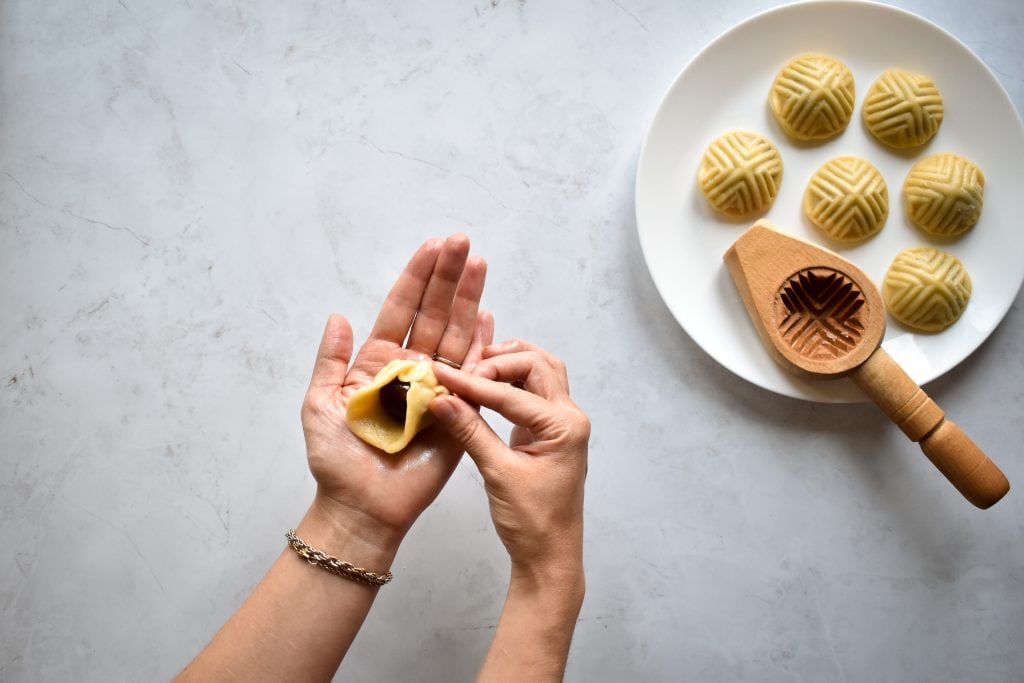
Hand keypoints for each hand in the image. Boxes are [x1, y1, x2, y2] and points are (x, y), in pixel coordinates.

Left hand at [301, 234, 491, 551]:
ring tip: (479, 264)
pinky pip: (473, 376)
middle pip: (433, 314)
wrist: (361, 507)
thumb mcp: (318, 404)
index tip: (433, 246)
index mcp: (378, 363)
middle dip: (447, 277)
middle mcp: (411, 369)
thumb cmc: (337, 460)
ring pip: (455, 336)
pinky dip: (482, 346)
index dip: (416, 278)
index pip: (401, 310)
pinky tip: (489, 315)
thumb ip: (330, 361)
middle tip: (462, 241)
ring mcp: (437, 388)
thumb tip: (338, 316)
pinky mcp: (458, 413)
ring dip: (468, 300)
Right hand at [429, 339, 588, 578]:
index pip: (513, 393)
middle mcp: (570, 417)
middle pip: (538, 366)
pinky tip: (485, 386)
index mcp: (565, 426)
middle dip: (499, 362)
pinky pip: (534, 393)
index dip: (474, 384)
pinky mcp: (548, 432)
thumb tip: (440, 398)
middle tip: (463, 372)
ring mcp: (562, 423)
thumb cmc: (531, 521)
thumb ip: (470, 431)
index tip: (442, 376)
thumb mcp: (498, 472)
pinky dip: (511, 382)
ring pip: (540, 373)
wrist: (548, 555)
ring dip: (509, 365)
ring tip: (474, 369)